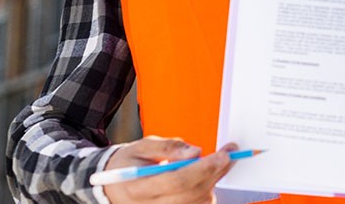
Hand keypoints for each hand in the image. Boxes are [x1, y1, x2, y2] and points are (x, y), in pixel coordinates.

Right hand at [103, 136, 236, 203]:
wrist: (114, 185)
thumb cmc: (129, 163)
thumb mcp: (142, 147)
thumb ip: (168, 147)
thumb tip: (195, 152)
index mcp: (136, 188)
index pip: (175, 181)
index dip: (202, 168)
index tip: (223, 155)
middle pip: (190, 194)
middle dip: (215, 172)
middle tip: (230, 153)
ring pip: (197, 202)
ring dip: (212, 182)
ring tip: (218, 162)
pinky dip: (206, 192)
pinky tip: (206, 178)